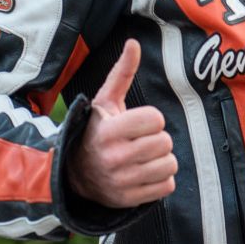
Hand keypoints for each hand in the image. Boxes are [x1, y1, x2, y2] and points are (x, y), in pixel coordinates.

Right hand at [67, 40, 177, 207]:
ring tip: (144, 157)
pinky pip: (168, 186)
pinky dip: (161, 179)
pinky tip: (144, 173)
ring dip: (162, 159)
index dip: (151, 119)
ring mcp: (122, 182)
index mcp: (109, 131)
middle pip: (165, 142)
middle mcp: (114, 158)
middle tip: (141, 141)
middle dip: (158, 139)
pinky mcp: (130, 200)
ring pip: (170, 165)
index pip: (155, 119)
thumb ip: (122, 73)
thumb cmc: (97, 131)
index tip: (139, 123)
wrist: (74, 174)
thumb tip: (133, 43)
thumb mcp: (105, 102)